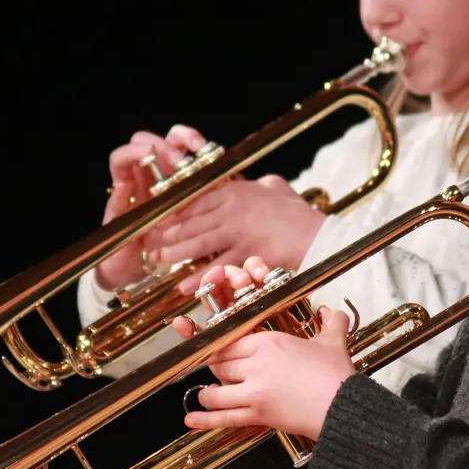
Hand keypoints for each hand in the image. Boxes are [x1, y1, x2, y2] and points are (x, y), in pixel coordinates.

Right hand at [93, 123, 208, 289]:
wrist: (141, 266)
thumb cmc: (170, 240)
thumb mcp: (195, 216)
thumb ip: (208, 199)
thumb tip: (242, 182)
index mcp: (166, 173)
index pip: (172, 141)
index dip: (185, 136)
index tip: (201, 145)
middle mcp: (144, 176)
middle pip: (145, 140)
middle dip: (162, 143)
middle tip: (178, 159)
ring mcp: (127, 189)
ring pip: (122, 157)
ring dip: (136, 153)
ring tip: (150, 156)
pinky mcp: (116, 210)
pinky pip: (115, 196)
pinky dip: (120, 191)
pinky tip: (126, 188)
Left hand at [158, 174, 325, 295]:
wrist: (318, 235)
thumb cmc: (299, 214)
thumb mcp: (278, 189)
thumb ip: (264, 185)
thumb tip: (262, 181)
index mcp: (236, 191)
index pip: (195, 200)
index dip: (174, 212)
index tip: (158, 220)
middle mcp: (232, 208)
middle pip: (191, 221)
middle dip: (168, 234)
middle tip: (150, 244)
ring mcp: (238, 230)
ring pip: (198, 242)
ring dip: (175, 253)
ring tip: (159, 262)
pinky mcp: (246, 253)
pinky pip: (216, 266)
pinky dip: (198, 277)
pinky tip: (185, 286)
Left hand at [170, 256, 355, 439]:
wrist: (342, 406)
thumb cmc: (336, 375)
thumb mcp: (333, 342)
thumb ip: (332, 324)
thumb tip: (334, 313)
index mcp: (269, 342)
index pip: (231, 341)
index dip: (221, 347)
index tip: (215, 349)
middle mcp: (256, 364)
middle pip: (221, 365)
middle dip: (217, 371)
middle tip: (217, 374)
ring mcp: (254, 391)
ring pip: (217, 391)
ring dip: (208, 395)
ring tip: (207, 396)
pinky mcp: (257, 414)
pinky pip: (224, 417)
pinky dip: (204, 420)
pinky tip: (190, 421)